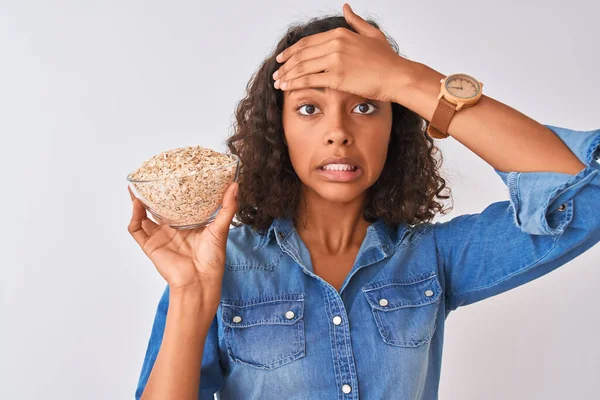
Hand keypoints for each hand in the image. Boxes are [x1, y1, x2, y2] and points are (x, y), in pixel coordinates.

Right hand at [127, 182, 238, 304]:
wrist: (200, 282)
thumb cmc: (212, 259)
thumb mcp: (221, 228)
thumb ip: (227, 207)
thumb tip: (235, 185)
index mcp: (187, 224)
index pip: (177, 203)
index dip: (172, 191)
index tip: (171, 174)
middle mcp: (172, 229)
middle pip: (157, 207)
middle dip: (151, 193)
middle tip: (149, 177)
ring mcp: (160, 237)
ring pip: (143, 216)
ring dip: (137, 202)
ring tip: (136, 187)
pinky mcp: (150, 246)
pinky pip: (137, 229)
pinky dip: (134, 216)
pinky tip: (137, 204)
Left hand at [272, 3, 415, 102]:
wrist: (397, 76)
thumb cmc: (387, 59)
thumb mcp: (371, 34)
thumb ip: (356, 21)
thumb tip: (345, 8)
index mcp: (341, 33)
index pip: (308, 42)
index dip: (292, 51)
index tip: (282, 58)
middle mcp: (335, 44)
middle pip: (301, 54)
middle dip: (285, 64)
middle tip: (276, 72)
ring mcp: (335, 60)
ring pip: (302, 66)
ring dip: (287, 75)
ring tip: (277, 82)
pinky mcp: (337, 77)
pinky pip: (309, 80)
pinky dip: (294, 83)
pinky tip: (286, 88)